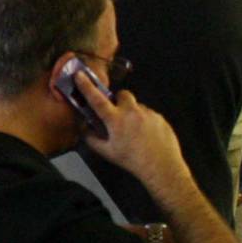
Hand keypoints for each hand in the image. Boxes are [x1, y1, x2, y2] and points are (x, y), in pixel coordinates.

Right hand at [74, 71, 185, 186]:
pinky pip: (149, 114)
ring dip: (133, 114)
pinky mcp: (160, 117)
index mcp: (116, 120)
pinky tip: (146, 136)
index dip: (86, 86)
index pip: (97, 99)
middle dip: (118, 101)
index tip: (80, 75)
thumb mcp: (108, 153)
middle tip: (118, 114)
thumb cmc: (133, 161)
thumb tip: (84, 130)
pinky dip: (146, 121)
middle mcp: (132, 112)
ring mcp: (148, 113)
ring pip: (137, 106)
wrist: (161, 167)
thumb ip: (92, 139)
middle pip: (122, 94)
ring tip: (135, 132)